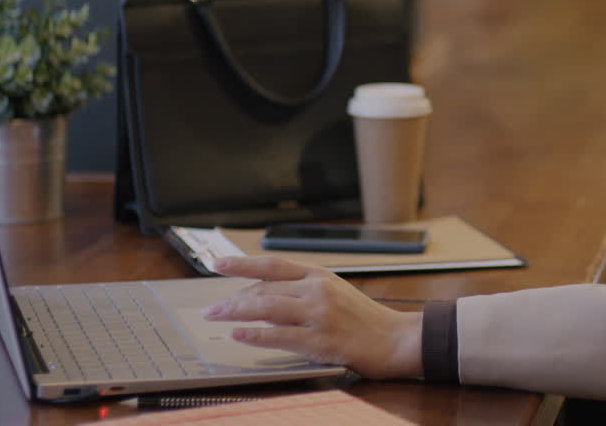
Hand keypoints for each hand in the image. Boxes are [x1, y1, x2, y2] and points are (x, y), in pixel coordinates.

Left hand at [202, 255, 422, 379]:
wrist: (395, 339)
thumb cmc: (363, 318)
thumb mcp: (334, 291)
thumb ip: (302, 290)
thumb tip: (261, 296)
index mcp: (319, 275)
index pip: (273, 264)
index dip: (242, 263)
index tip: (217, 263)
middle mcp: (318, 290)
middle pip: (265, 289)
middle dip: (233, 298)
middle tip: (210, 308)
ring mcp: (320, 315)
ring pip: (268, 308)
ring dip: (237, 313)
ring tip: (216, 317)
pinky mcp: (322, 342)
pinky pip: (281, 336)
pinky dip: (256, 335)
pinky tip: (239, 334)